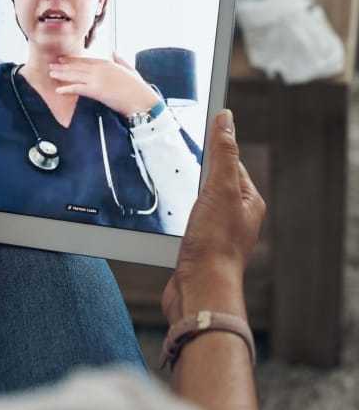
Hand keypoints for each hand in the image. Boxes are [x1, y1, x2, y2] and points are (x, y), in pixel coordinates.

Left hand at [48, 50, 157, 115]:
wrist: (142, 100)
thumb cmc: (138, 88)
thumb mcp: (130, 69)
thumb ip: (121, 60)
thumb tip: (115, 52)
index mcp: (108, 63)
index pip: (87, 60)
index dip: (74, 60)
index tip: (64, 59)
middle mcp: (101, 69)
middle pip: (78, 66)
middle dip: (64, 66)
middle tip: (52, 65)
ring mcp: (98, 79)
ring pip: (75, 75)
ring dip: (62, 74)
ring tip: (51, 74)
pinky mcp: (97, 90)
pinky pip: (78, 88)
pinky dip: (67, 88)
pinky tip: (58, 89)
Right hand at [161, 110, 265, 326]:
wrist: (198, 290)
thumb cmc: (214, 245)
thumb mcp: (220, 189)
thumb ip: (223, 153)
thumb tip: (226, 119)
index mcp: (248, 203)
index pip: (232, 163)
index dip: (214, 147)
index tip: (194, 133)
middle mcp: (235, 219)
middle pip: (212, 183)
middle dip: (193, 173)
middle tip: (173, 161)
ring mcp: (214, 236)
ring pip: (194, 204)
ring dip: (178, 198)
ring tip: (164, 190)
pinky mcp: (195, 250)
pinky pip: (182, 224)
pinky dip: (171, 218)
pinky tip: (160, 219)